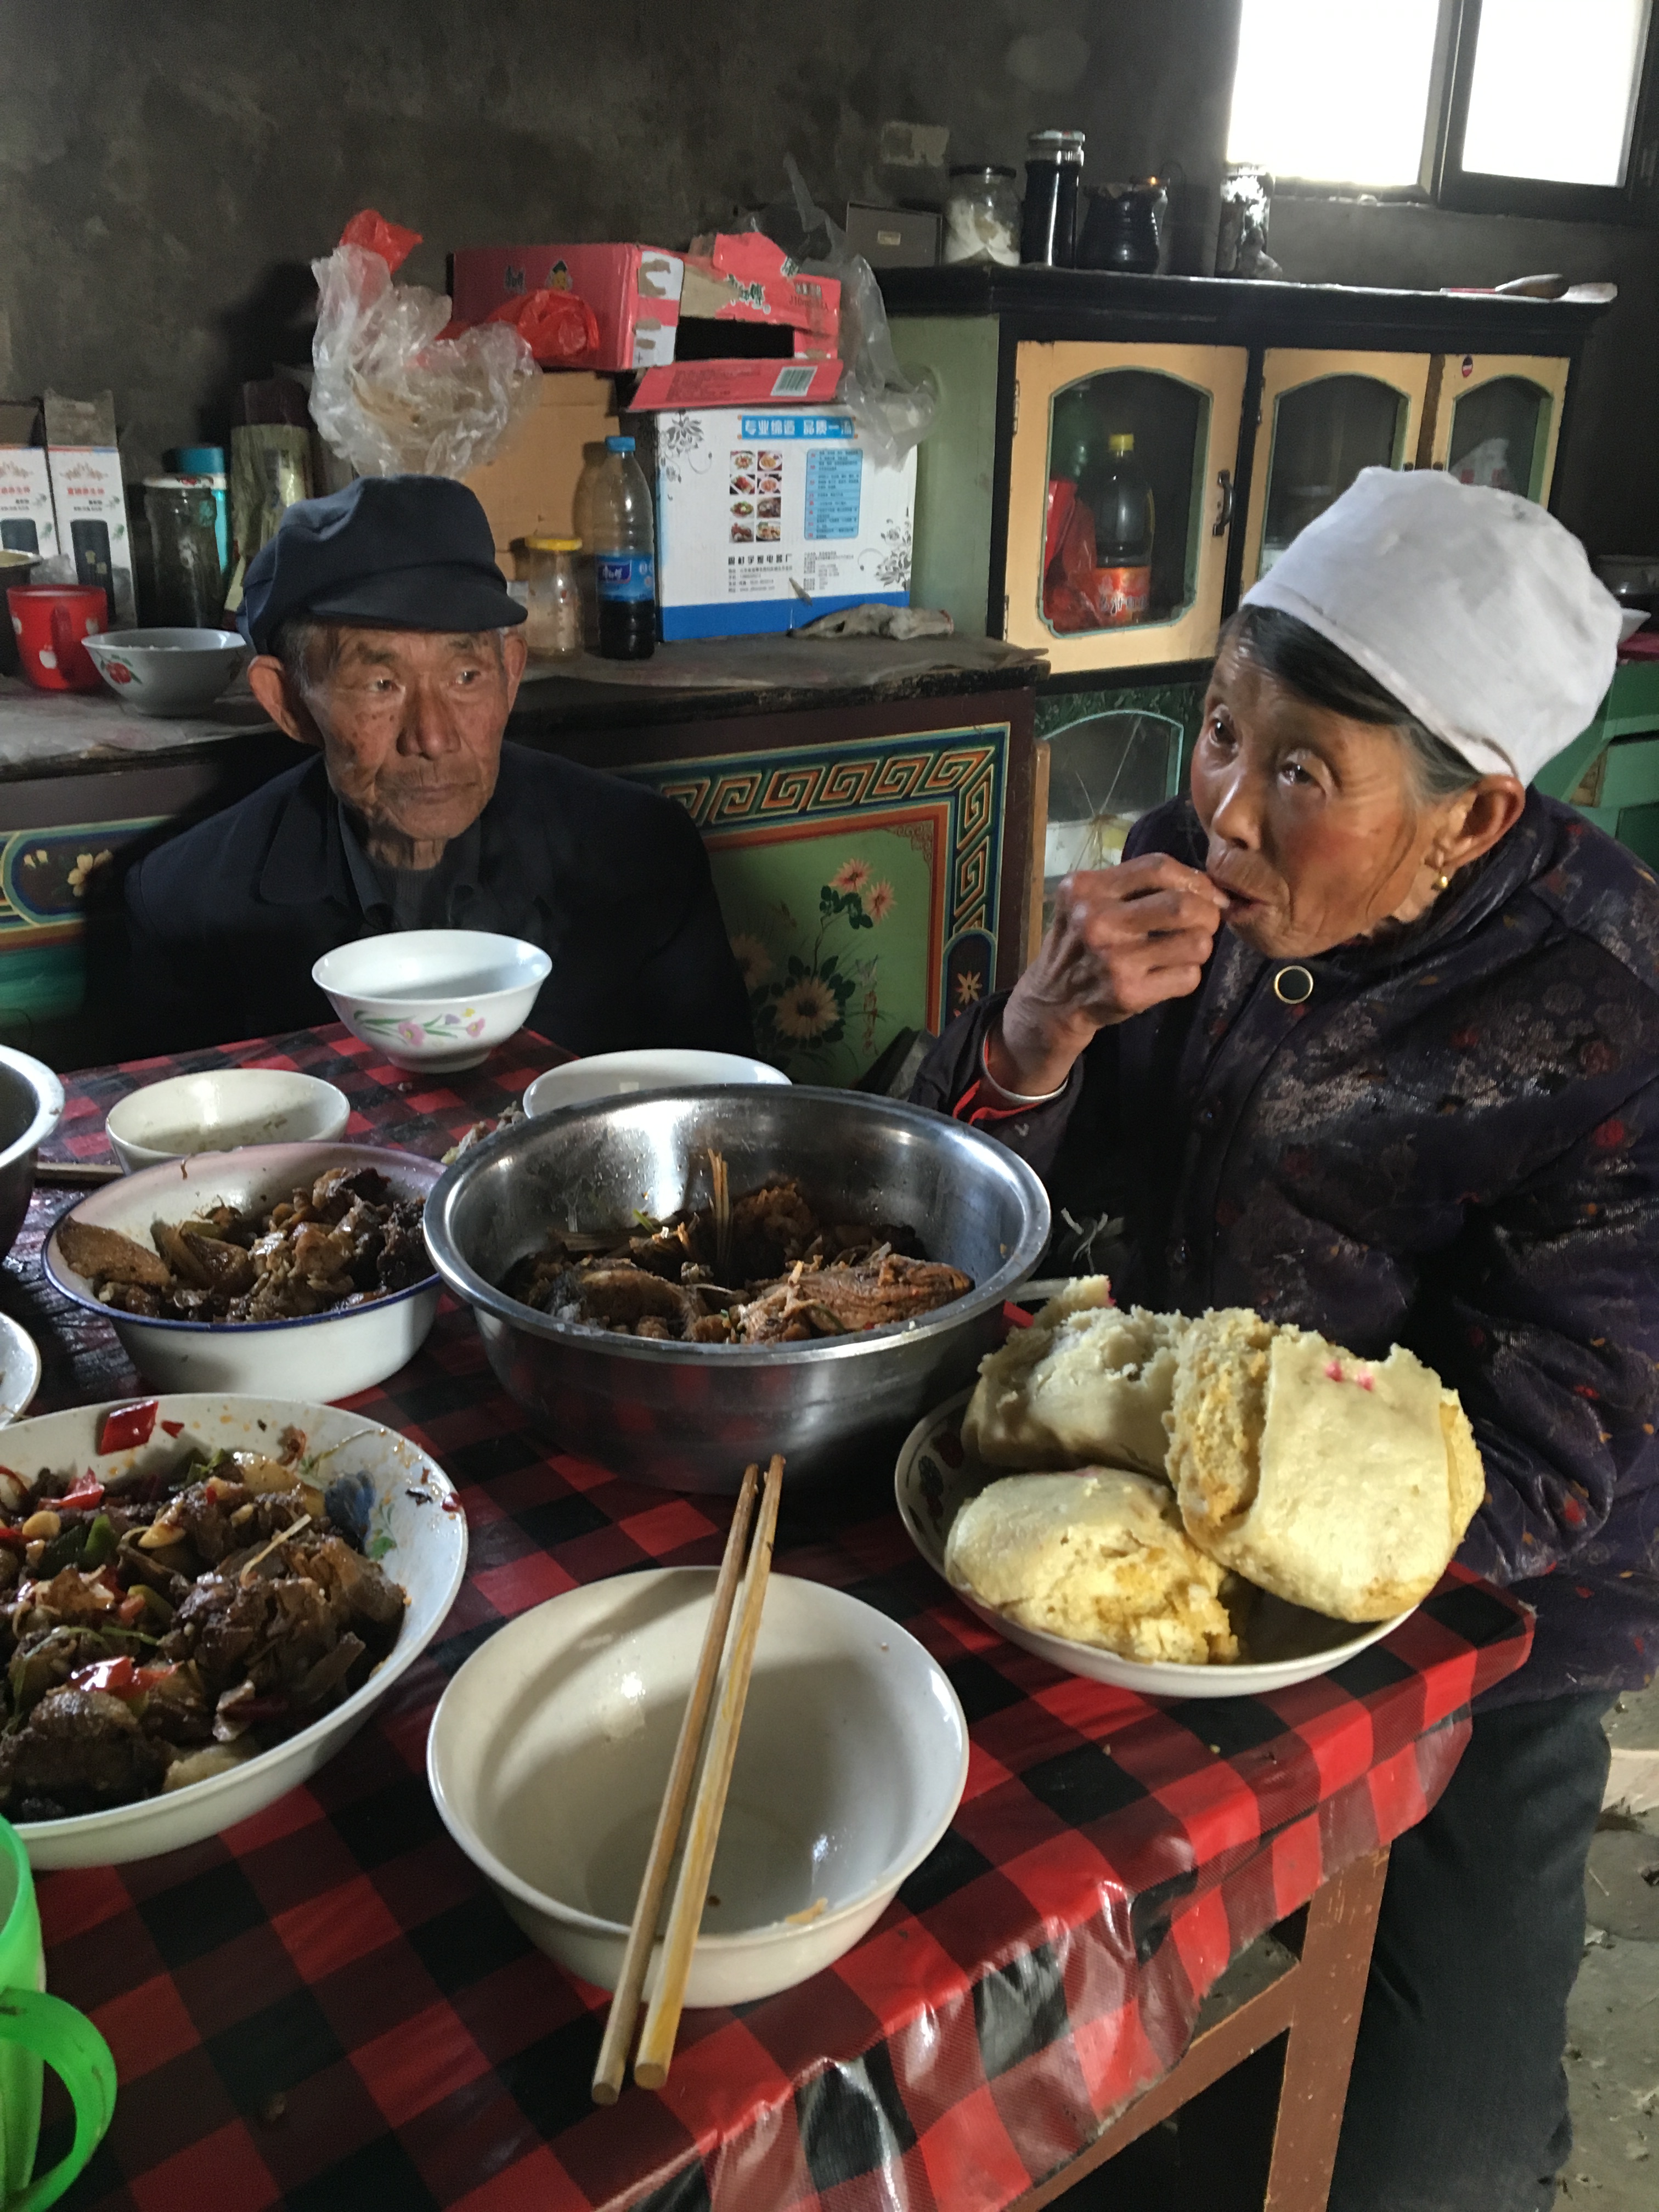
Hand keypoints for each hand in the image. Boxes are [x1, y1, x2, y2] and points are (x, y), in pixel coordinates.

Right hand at [986, 856, 1225, 1097]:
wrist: (1050, 1001)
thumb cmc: (1080, 943)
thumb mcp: (1088, 901)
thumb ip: (1133, 885)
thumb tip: (1205, 887)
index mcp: (1087, 889)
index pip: (1158, 868)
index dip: (1195, 878)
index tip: (1206, 893)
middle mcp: (1097, 921)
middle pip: (1183, 906)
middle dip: (1209, 913)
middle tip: (1206, 922)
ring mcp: (1114, 960)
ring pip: (1195, 944)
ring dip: (1200, 946)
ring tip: (1183, 949)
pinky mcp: (1129, 993)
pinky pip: (1188, 977)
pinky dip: (1187, 975)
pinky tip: (1167, 975)